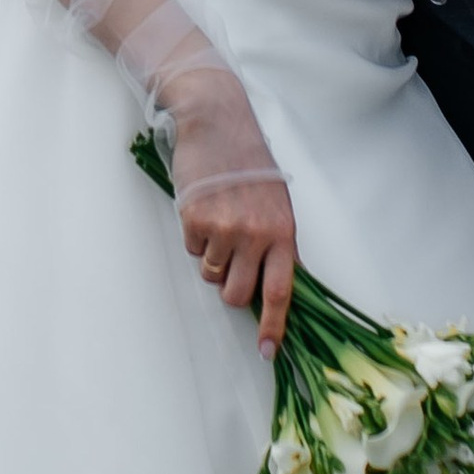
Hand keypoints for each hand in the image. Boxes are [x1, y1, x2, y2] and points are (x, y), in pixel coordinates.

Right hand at [166, 74, 297, 353]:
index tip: (269, 352)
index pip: (281, 291)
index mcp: (283, 231)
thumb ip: (277, 243)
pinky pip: (191, 250)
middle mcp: (256, 234)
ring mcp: (224, 228)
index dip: (274, 326)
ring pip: (211, 274)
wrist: (217, 121)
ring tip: (217, 220)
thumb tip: (275, 285)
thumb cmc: (248, 161)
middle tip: (227, 262)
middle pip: (237, 293)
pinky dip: (194, 236)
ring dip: (211, 257)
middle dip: (229, 288)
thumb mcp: (276, 202)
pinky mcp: (195, 220)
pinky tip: (203, 208)